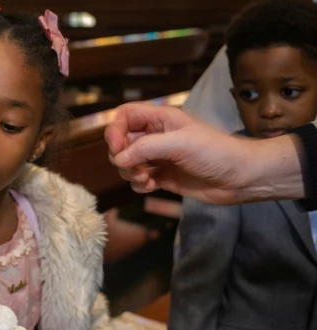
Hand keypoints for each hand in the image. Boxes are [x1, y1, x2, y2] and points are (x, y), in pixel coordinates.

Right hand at [104, 103, 303, 203]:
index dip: (114, 131)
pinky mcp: (162, 176)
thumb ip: (145, 147)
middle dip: (122, 158)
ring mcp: (159, 157)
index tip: (118, 149)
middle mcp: (156, 136)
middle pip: (121, 142)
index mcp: (161, 119)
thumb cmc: (216, 152)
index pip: (124, 116)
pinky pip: (138, 180)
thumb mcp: (180, 144)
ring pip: (126, 163)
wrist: (242, 178)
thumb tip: (119, 159)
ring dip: (130, 174)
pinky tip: (153, 186)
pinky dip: (139, 185)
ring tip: (147, 179)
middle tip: (137, 169)